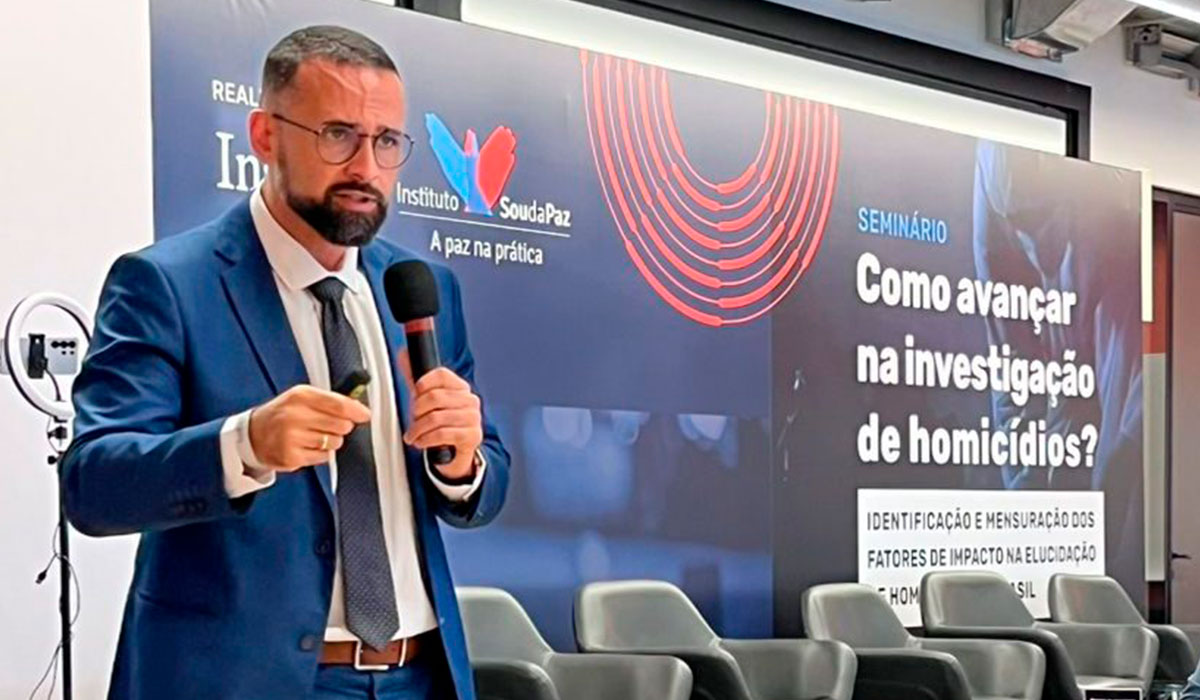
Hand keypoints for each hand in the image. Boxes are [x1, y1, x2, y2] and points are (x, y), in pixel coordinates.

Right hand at [248, 384, 370, 471]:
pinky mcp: (291, 457)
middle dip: (342, 427)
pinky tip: (307, 447)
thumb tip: (358, 408)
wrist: (252, 435)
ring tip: (313, 436)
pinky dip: (320, 453)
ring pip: (334, 442)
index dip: (356, 411)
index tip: (365, 415)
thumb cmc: (282, 415)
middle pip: (341, 425)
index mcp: (300, 396)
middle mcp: (295, 415)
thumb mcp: (301, 398)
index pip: (338, 404)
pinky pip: (323, 457)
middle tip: (328, 425)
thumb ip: (329, 400)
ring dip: (330, 441)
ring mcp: (292, 437)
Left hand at [403, 367, 482, 480]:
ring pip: (436, 417)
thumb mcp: (428, 401)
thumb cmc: (441, 425)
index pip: (442, 375)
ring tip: (414, 434)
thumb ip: (416, 379)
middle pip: (435, 397)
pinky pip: (442, 434)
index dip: (423, 383)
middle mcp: (470, 400)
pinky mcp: (472, 436)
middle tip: (413, 419)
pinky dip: (426, 439)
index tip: (415, 394)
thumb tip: (403, 355)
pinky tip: (422, 441)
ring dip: (418, 429)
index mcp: (461, 387)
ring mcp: (473, 418)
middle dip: (417, 410)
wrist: (455, 452)